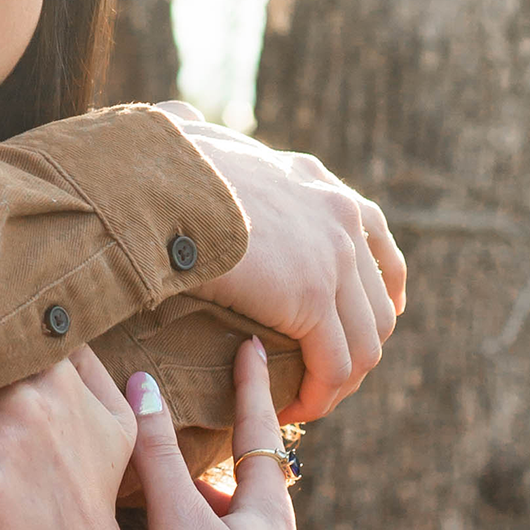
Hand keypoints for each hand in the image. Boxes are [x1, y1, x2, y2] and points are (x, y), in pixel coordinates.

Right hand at [125, 336, 311, 529]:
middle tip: (197, 455)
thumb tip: (141, 382)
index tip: (256, 347)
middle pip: (257, 495)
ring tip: (185, 528)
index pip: (260, 433)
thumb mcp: (178, 524)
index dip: (251, 387)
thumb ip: (155, 456)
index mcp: (270, 515)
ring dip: (220, 528)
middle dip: (226, 472)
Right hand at [156, 108, 405, 420]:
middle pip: (377, 303)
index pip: (377, 241)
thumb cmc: (153, 163)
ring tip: (307, 404)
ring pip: (364, 343)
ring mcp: (332, 256)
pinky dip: (319, 394)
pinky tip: (294, 409)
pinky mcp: (312, 296)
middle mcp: (339, 215)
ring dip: (340, 383)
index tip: (359, 326)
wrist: (152, 181)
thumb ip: (203, 136)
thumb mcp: (196, 138)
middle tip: (320, 380)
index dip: (378, 293)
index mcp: (316, 182)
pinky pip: (334, 364)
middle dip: (357, 350)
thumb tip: (178, 120)